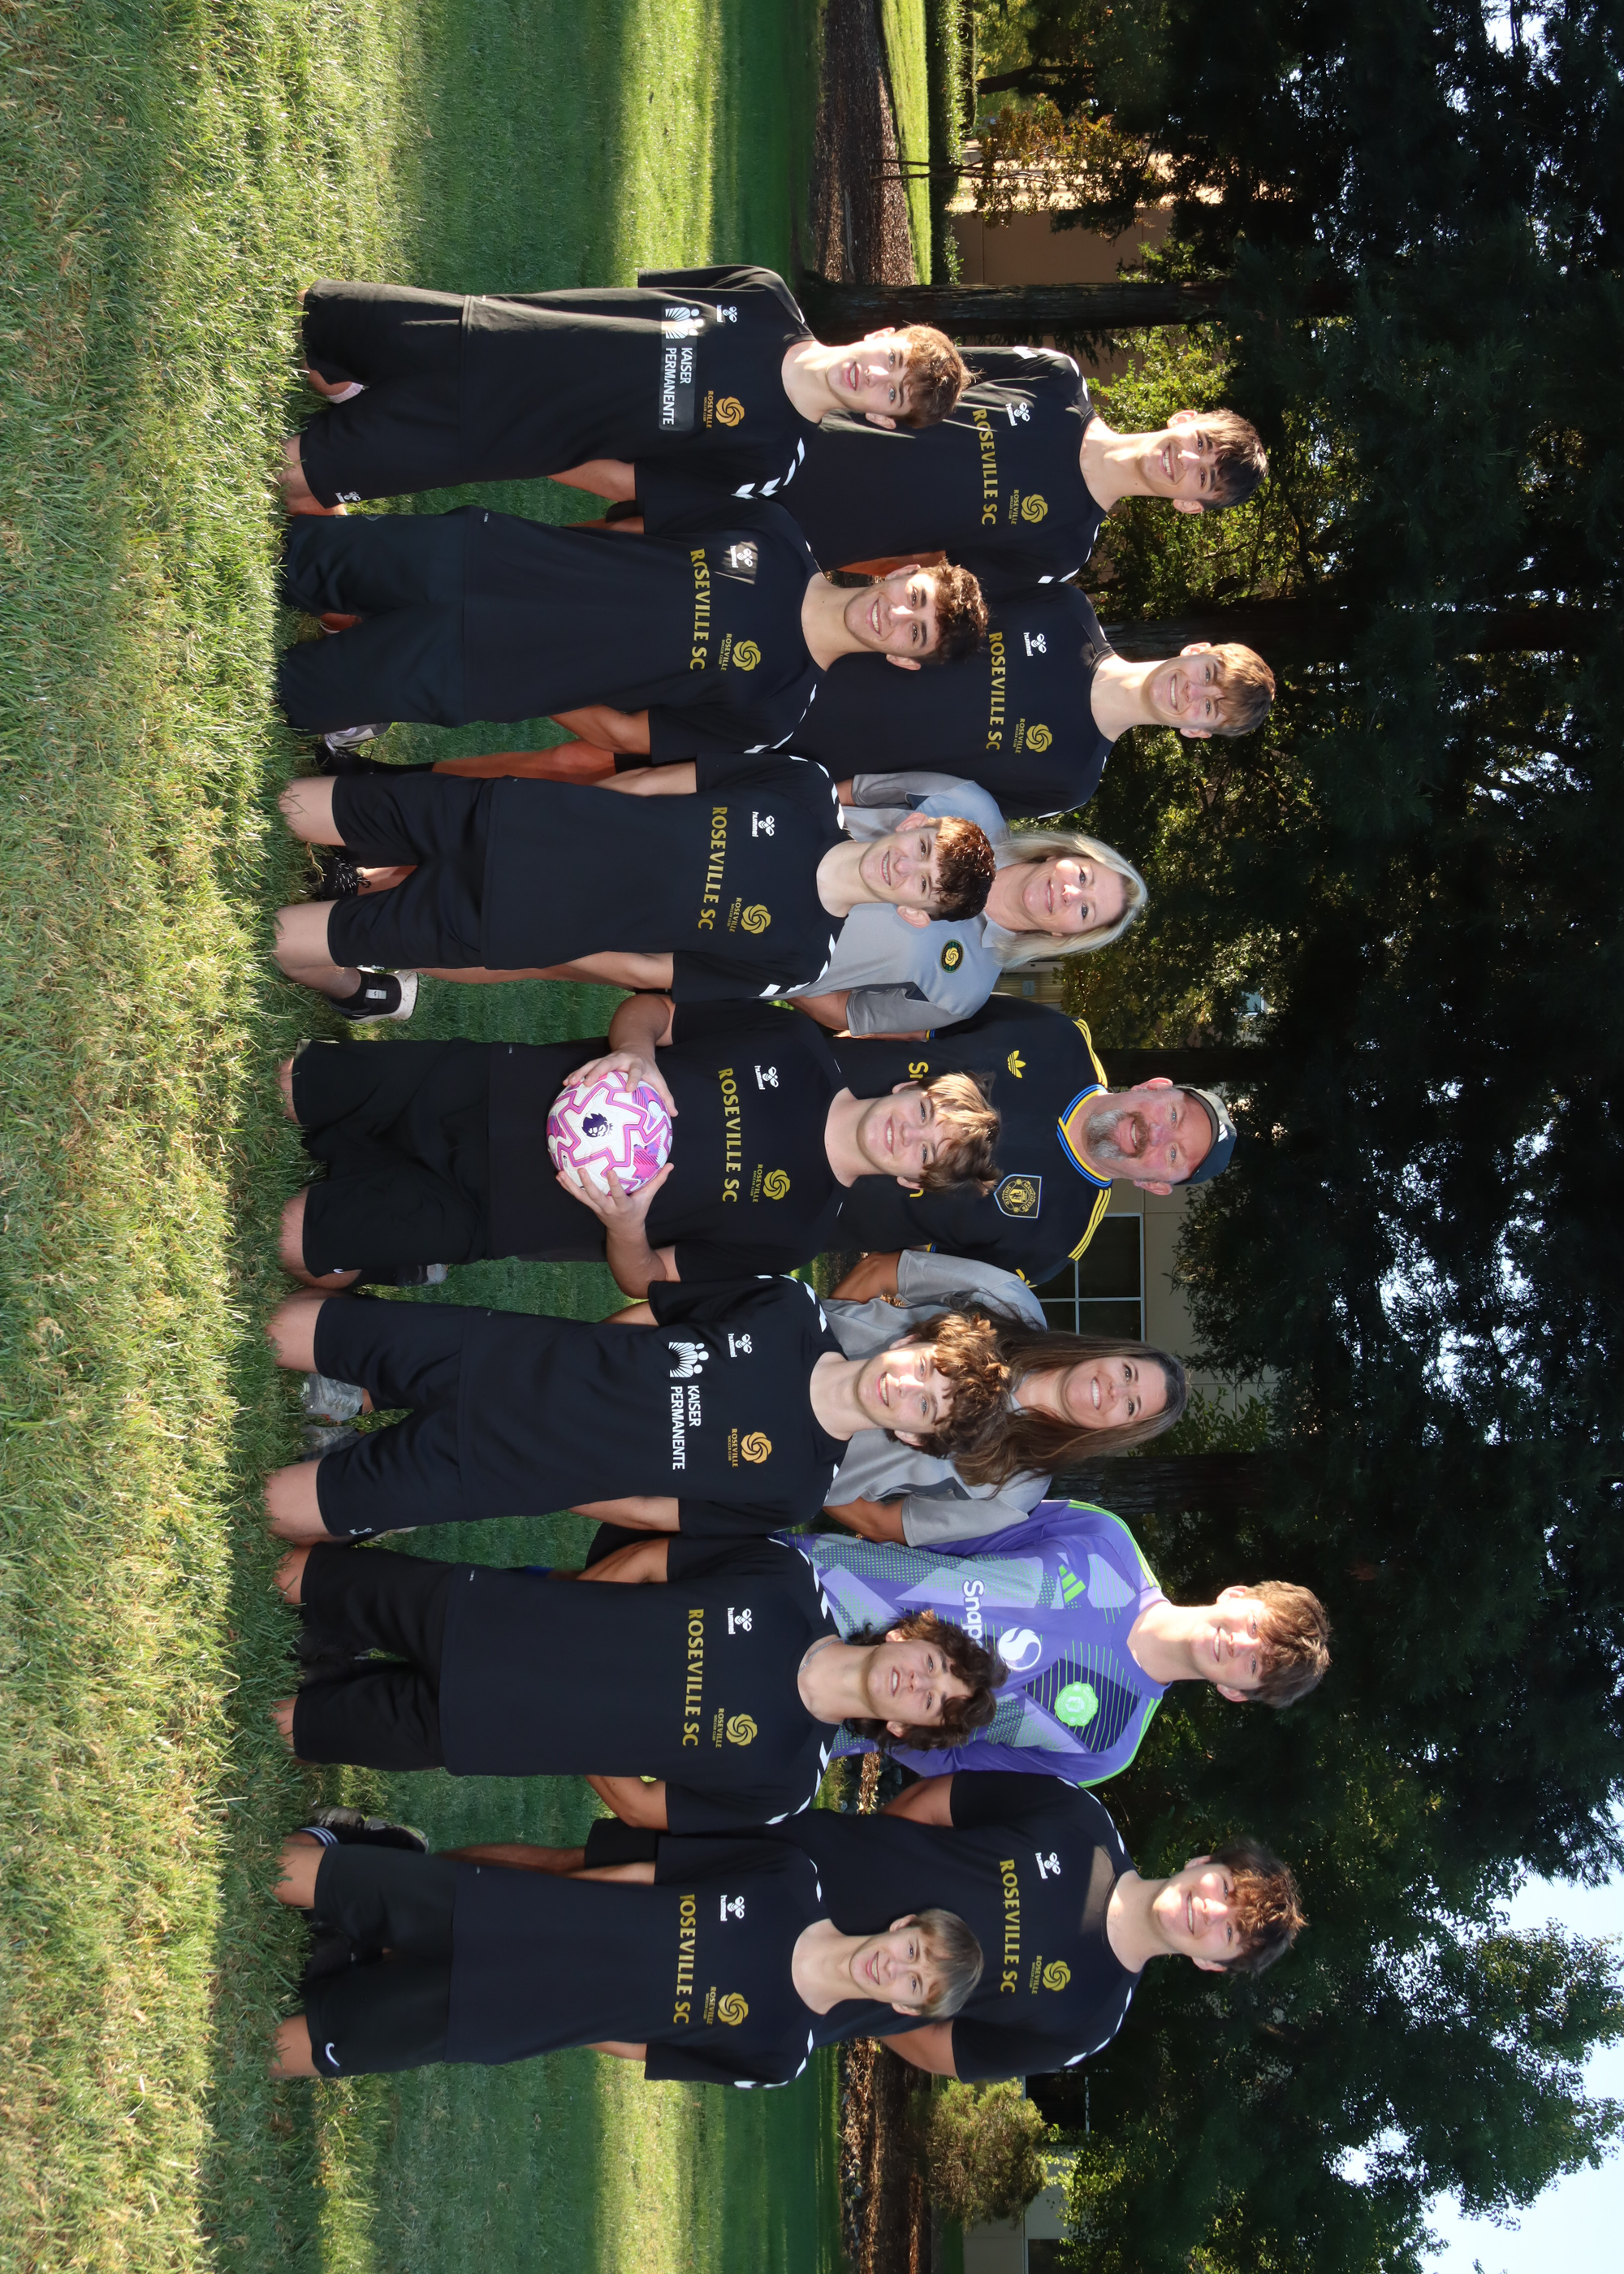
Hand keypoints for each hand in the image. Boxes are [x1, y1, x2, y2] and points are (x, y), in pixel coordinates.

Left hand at [557, 1159, 672, 1228]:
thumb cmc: (637, 1211)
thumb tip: (671, 1165)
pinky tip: (559, 1177)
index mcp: (622, 1205)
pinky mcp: (590, 1206)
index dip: (613, 1184)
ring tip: (560, 1173)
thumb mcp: (648, 1198)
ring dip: (570, 1186)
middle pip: (595, 1196)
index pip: (618, 1194)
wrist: (624, 1231)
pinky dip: (567, 1187)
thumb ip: (658, 1181)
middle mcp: (607, 1207)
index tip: (610, 1170)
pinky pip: (577, 1196)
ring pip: (581, 1197)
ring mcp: (597, 1208)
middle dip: (587, 1184)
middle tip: (581, 1169)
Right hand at [561, 1049, 677, 1122]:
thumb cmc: (647, 1069)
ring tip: (571, 1083)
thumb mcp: (658, 1080)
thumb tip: (674, 1113)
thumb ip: (665, 1096)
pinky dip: (576, 1073)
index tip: (629, 1089)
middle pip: (607, 1064)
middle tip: (588, 1083)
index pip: (635, 1072)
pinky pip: (585, 1067)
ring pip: (592, 1064)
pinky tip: (566, 1083)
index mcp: (636, 1065)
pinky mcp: (598, 1061)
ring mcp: (607, 1059)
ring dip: (581, 1072)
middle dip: (597, 1072)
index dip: (632, 1079)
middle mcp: (620, 1060)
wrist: (636, 1048)